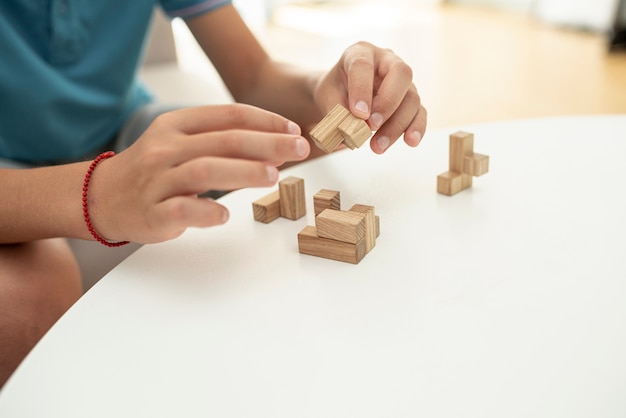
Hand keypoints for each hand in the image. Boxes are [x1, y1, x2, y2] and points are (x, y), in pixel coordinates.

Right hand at [88, 104, 309, 242]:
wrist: (101, 197)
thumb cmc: (153, 169)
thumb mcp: (180, 142)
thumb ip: (220, 141)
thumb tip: (274, 145)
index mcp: (176, 125)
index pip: (228, 115)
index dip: (266, 120)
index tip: (294, 129)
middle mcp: (166, 148)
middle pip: (224, 140)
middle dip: (268, 143)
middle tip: (300, 149)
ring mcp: (157, 180)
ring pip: (205, 170)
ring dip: (243, 171)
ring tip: (273, 175)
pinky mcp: (152, 212)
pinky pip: (182, 209)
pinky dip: (206, 211)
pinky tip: (226, 214)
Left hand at [313, 41, 426, 153]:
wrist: (341, 94)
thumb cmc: (335, 91)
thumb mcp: (327, 97)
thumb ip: (337, 111)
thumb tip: (350, 131)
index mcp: (360, 52)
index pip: (363, 65)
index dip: (361, 89)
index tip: (358, 113)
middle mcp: (387, 61)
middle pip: (401, 74)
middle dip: (387, 103)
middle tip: (371, 126)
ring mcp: (402, 80)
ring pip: (411, 98)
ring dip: (397, 125)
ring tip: (378, 146)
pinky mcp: (410, 99)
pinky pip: (420, 112)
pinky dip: (416, 128)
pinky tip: (410, 141)